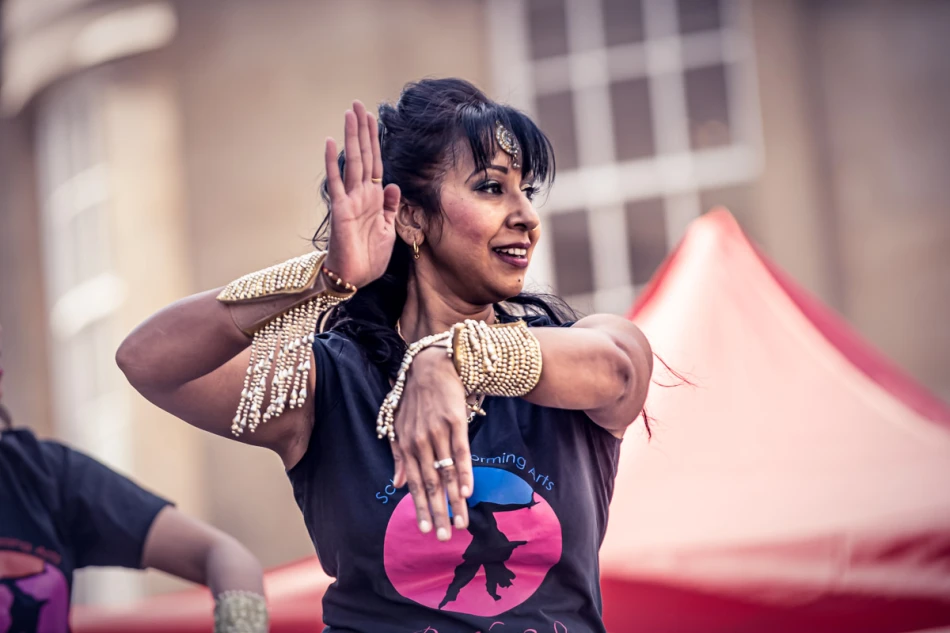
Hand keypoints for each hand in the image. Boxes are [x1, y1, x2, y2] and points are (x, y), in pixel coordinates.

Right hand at [323, 100, 400, 287]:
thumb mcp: (390, 229)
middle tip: (358, 103)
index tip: (372, 117)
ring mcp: (349, 200)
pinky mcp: (340, 210)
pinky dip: (332, 163)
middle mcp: (361, 194)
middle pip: (363, 155)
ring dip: (352, 137)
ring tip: (350, 113)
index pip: (375, 162)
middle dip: (363, 130)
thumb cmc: (370, 256)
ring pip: (351, 162)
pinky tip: (330, 143)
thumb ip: (392, 207)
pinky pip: (336, 183)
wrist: (356, 277)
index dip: (374, 140)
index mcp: (374, 198)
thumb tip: (394, 185)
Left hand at [391, 347, 473, 540]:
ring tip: (460, 523)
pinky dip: (465, 474)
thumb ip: (397, 456)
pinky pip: (461, 454)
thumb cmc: (414, 399)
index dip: (419, 508)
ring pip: (446, 474)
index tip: (424, 530)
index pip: (413, 484)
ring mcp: (438, 433)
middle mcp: (420, 442)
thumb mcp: (397, 426)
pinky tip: (468, 493)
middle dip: (436, 513)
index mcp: (405, 445)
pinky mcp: (456, 423)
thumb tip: (395, 485)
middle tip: (442, 537)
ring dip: (453, 501)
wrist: (432, 367)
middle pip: (430, 484)